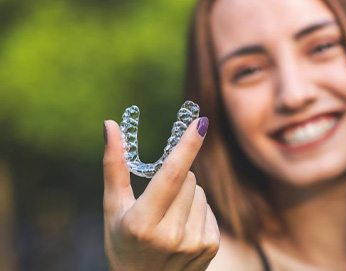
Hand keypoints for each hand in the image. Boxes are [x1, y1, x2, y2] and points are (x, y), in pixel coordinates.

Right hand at [102, 118, 218, 270]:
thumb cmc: (123, 241)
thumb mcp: (113, 208)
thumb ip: (114, 166)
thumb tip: (111, 125)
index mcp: (142, 223)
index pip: (170, 176)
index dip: (187, 146)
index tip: (201, 122)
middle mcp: (170, 236)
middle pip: (188, 178)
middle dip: (176, 178)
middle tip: (158, 200)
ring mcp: (193, 243)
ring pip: (200, 192)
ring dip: (187, 195)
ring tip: (169, 218)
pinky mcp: (211, 247)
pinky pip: (209, 208)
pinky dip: (197, 211)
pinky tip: (182, 229)